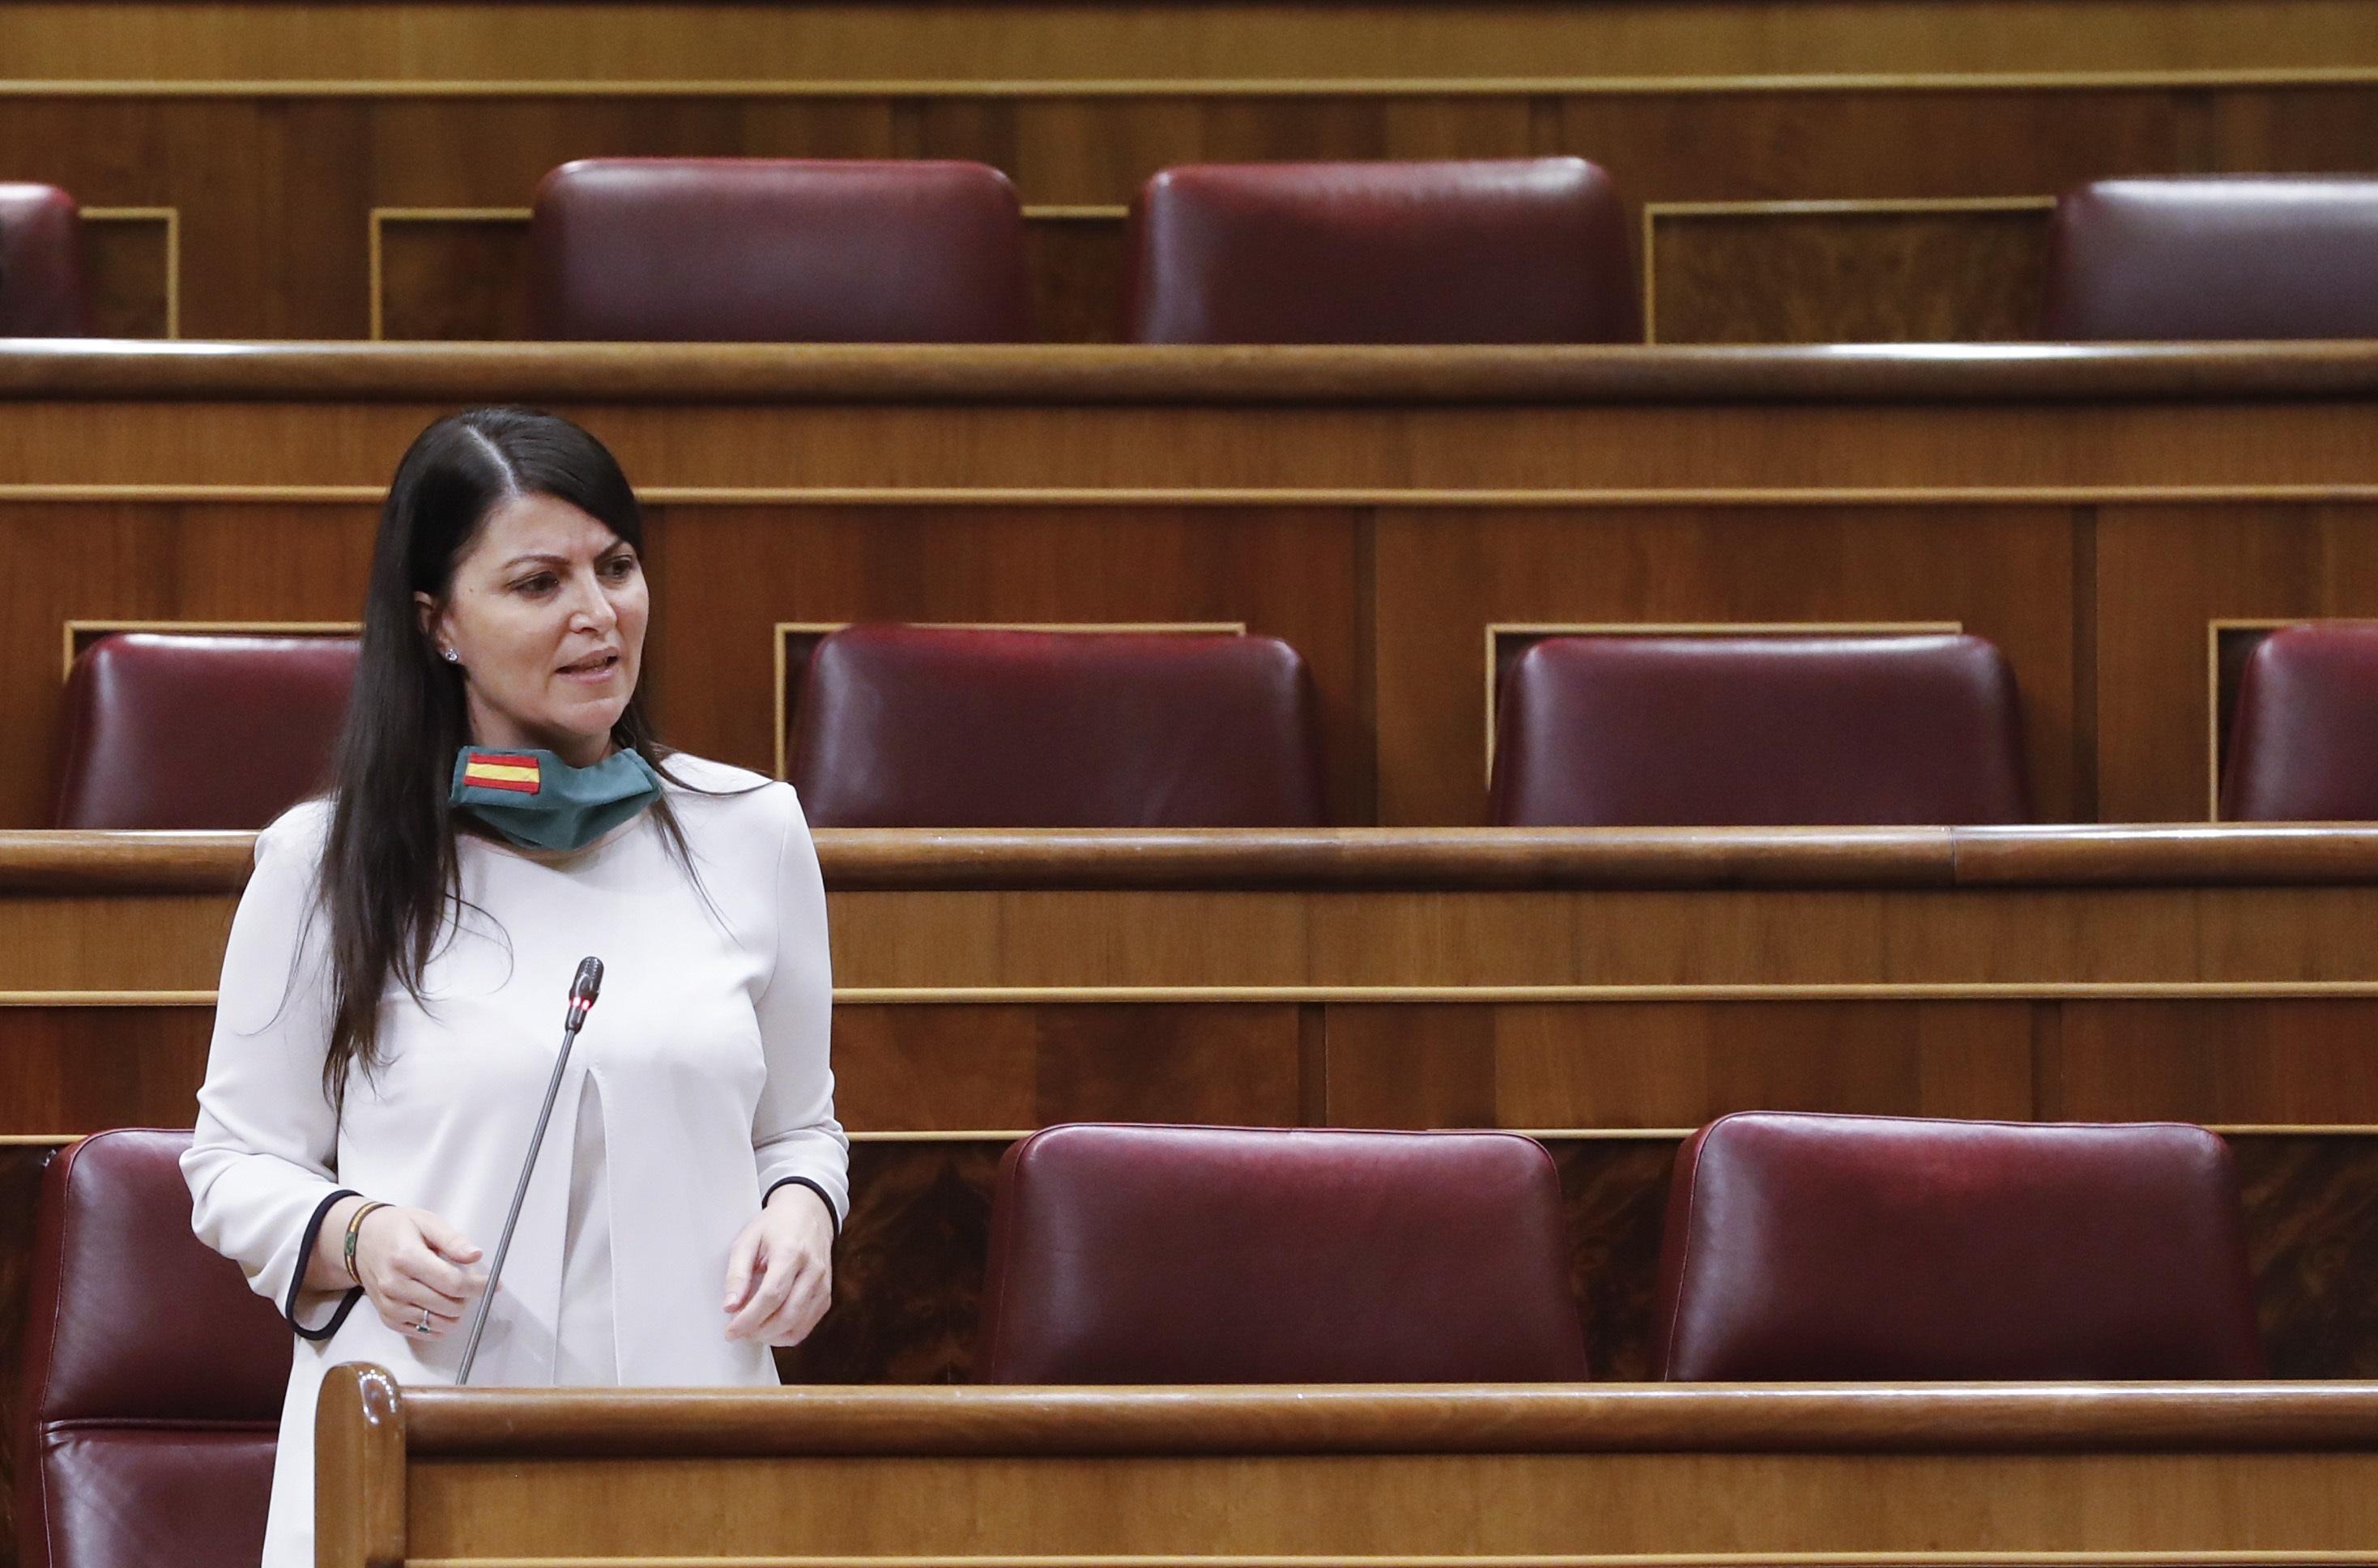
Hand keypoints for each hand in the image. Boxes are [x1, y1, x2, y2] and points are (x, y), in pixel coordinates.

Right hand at [353, 1206, 487, 1340]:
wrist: (361, 1241)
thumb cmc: (396, 1229)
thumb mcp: (427, 1222)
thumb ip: (453, 1240)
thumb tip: (475, 1255)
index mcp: (406, 1258)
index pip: (452, 1283)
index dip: (479, 1286)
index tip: (494, 1284)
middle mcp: (395, 1285)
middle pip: (448, 1305)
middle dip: (467, 1296)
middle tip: (465, 1281)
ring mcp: (390, 1305)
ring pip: (438, 1323)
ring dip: (454, 1312)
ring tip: (451, 1292)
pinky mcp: (388, 1319)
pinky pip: (423, 1332)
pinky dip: (439, 1324)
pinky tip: (440, 1306)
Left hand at [722, 1185, 834, 1346]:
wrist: (809, 1212)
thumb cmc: (776, 1225)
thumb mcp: (748, 1240)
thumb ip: (737, 1274)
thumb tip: (730, 1307)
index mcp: (791, 1253)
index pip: (771, 1296)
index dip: (749, 1319)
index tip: (731, 1330)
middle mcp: (812, 1271)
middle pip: (787, 1315)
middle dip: (759, 1331)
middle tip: (739, 1332)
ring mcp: (823, 1284)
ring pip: (799, 1326)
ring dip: (772, 1336)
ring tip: (753, 1330)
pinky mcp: (826, 1295)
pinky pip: (807, 1325)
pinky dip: (787, 1333)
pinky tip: (771, 1328)